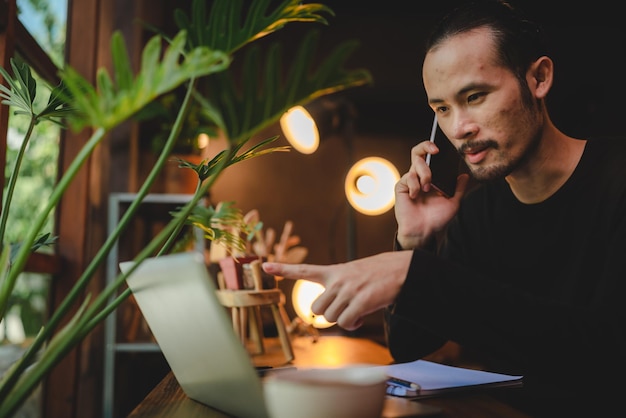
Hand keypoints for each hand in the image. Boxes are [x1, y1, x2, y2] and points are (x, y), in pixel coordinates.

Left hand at [262, 251, 412, 330]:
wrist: (402, 270)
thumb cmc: (378, 274)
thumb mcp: (353, 275)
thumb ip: (338, 289)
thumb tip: (329, 314)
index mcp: (334, 271)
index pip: (304, 270)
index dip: (283, 269)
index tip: (264, 265)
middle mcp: (337, 280)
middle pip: (317, 309)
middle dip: (329, 314)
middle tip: (346, 309)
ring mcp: (348, 290)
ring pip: (331, 318)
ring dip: (343, 319)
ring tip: (358, 309)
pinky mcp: (360, 301)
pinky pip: (346, 322)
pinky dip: (354, 324)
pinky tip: (363, 315)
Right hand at [394, 140, 469, 248]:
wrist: (424, 231)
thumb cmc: (436, 218)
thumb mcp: (453, 202)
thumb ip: (459, 188)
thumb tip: (465, 175)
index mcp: (431, 177)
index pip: (430, 157)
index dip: (432, 148)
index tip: (441, 148)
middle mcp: (419, 176)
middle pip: (418, 152)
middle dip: (425, 146)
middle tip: (435, 150)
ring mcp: (409, 181)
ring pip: (416, 164)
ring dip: (425, 174)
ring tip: (428, 188)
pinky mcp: (401, 187)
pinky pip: (408, 177)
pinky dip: (415, 185)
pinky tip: (416, 196)